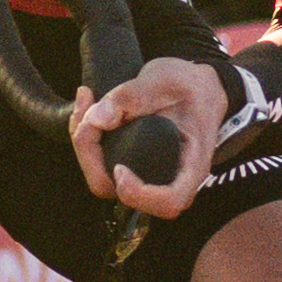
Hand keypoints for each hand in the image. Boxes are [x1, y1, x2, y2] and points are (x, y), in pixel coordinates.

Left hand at [72, 55, 227, 220]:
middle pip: (123, 192)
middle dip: (91, 156)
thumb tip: (98, 118)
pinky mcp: (131, 164)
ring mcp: (147, 173)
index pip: (169, 201)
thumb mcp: (166, 80)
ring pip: (104, 179)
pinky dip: (88, 139)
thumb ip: (133, 94)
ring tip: (86, 104)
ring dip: (84, 145)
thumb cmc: (189, 87)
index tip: (120, 168)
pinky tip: (88, 109)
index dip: (138, 194)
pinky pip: (102, 165)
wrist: (197, 87)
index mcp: (191, 164)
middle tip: (87, 114)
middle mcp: (169, 176)